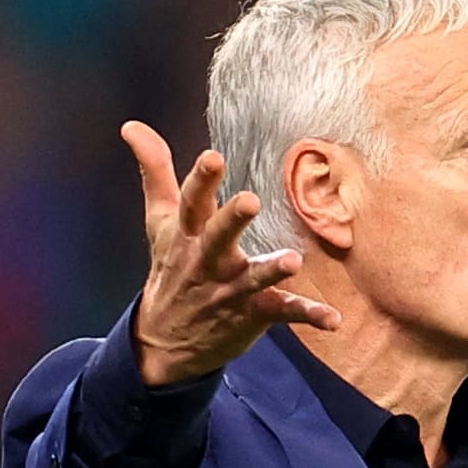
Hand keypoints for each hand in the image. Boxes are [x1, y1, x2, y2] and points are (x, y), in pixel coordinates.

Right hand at [121, 121, 340, 385]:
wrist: (164, 342)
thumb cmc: (171, 267)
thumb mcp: (160, 221)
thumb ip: (155, 172)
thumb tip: (132, 125)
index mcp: (186, 234)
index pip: (190, 203)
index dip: (201, 180)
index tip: (213, 157)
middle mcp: (207, 261)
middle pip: (217, 238)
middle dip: (231, 220)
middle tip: (250, 200)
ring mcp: (230, 290)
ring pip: (252, 280)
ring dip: (272, 271)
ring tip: (293, 260)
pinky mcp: (253, 314)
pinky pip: (283, 313)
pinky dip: (309, 316)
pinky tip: (334, 319)